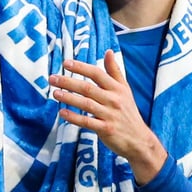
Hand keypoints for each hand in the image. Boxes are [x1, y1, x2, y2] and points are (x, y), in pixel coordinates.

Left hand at [49, 50, 166, 184]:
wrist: (139, 140)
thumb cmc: (128, 112)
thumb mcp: (125, 90)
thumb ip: (115, 71)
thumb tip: (108, 51)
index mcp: (117, 88)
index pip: (97, 73)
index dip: (81, 67)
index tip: (66, 63)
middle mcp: (114, 100)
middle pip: (88, 88)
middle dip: (68, 82)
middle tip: (52, 78)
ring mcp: (110, 115)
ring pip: (86, 104)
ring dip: (69, 98)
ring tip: (55, 93)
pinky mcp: (106, 129)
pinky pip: (87, 122)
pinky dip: (74, 117)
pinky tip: (62, 112)